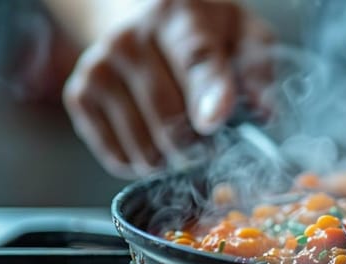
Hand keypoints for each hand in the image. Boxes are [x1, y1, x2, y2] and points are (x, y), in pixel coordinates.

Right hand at [62, 0, 273, 177]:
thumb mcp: (242, 35)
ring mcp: (99, 68)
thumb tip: (265, 111)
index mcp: (180, 17)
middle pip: (169, 115)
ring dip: (173, 160)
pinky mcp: (79, 96)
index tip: (215, 122)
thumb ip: (258, 69)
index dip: (208, 93)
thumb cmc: (203, 34)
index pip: (196, 58)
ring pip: (144, 145)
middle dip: (201, 145)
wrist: (140, 20)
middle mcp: (130, 40)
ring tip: (186, 141)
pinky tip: (156, 143)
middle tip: (214, 144)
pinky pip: (118, 156)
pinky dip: (144, 163)